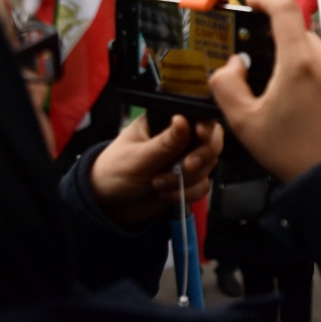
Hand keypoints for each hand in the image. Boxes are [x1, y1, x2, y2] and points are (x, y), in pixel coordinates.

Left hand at [90, 114, 222, 228]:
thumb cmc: (114, 171)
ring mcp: (186, 158)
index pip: (197, 115)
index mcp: (165, 121)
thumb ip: (164, 143)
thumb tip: (183, 120)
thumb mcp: (137, 157)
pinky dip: (188, 193)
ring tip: (158, 184)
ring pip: (209, 165)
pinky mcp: (189, 180)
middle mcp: (181, 137)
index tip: (201, 135)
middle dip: (201, 156)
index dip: (206, 125)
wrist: (108, 206)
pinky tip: (166, 194)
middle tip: (185, 167)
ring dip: (187, 179)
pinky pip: (203, 185)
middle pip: (212, 139)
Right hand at [209, 0, 320, 181]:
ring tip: (311, 111)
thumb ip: (227, 85)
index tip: (257, 2)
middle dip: (289, 56)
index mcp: (298, 63)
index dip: (267, 0)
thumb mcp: (244, 124)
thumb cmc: (293, 155)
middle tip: (282, 90)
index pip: (284, 10)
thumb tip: (233, 64)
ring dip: (316, 73)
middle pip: (304, 40)